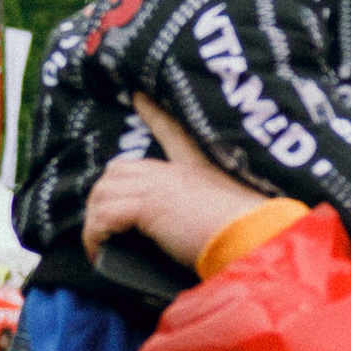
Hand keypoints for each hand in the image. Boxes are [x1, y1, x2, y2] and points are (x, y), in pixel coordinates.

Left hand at [79, 95, 268, 273]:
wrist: (256, 238)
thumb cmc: (253, 234)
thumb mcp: (237, 214)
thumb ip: (215, 216)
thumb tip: (205, 238)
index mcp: (199, 168)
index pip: (173, 132)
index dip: (154, 113)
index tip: (139, 96)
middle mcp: (174, 172)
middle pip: (120, 170)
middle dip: (103, 196)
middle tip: (100, 224)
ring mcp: (158, 186)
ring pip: (105, 193)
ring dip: (95, 221)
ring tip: (97, 245)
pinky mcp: (146, 207)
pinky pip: (104, 218)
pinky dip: (94, 237)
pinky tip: (97, 253)